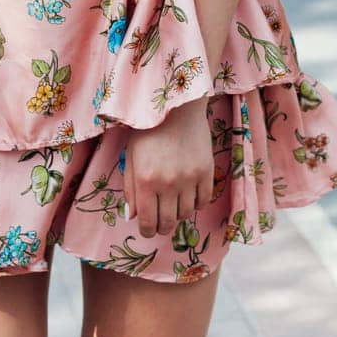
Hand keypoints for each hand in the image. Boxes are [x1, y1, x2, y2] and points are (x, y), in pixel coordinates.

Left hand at [122, 97, 213, 238]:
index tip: (147, 229)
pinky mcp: (206, 171)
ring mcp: (189, 178)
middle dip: (162, 227)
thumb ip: (130, 189)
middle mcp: (168, 183)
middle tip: (160, 221)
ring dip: (178, 214)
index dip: (147, 231)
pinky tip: (188, 194)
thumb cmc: (148, 130)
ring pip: (186, 214)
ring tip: (173, 203)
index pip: (147, 222)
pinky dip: (196, 204)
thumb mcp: (131, 157)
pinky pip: (203, 201)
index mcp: (145, 180)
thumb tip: (131, 217)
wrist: (176, 105)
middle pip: (168, 223)